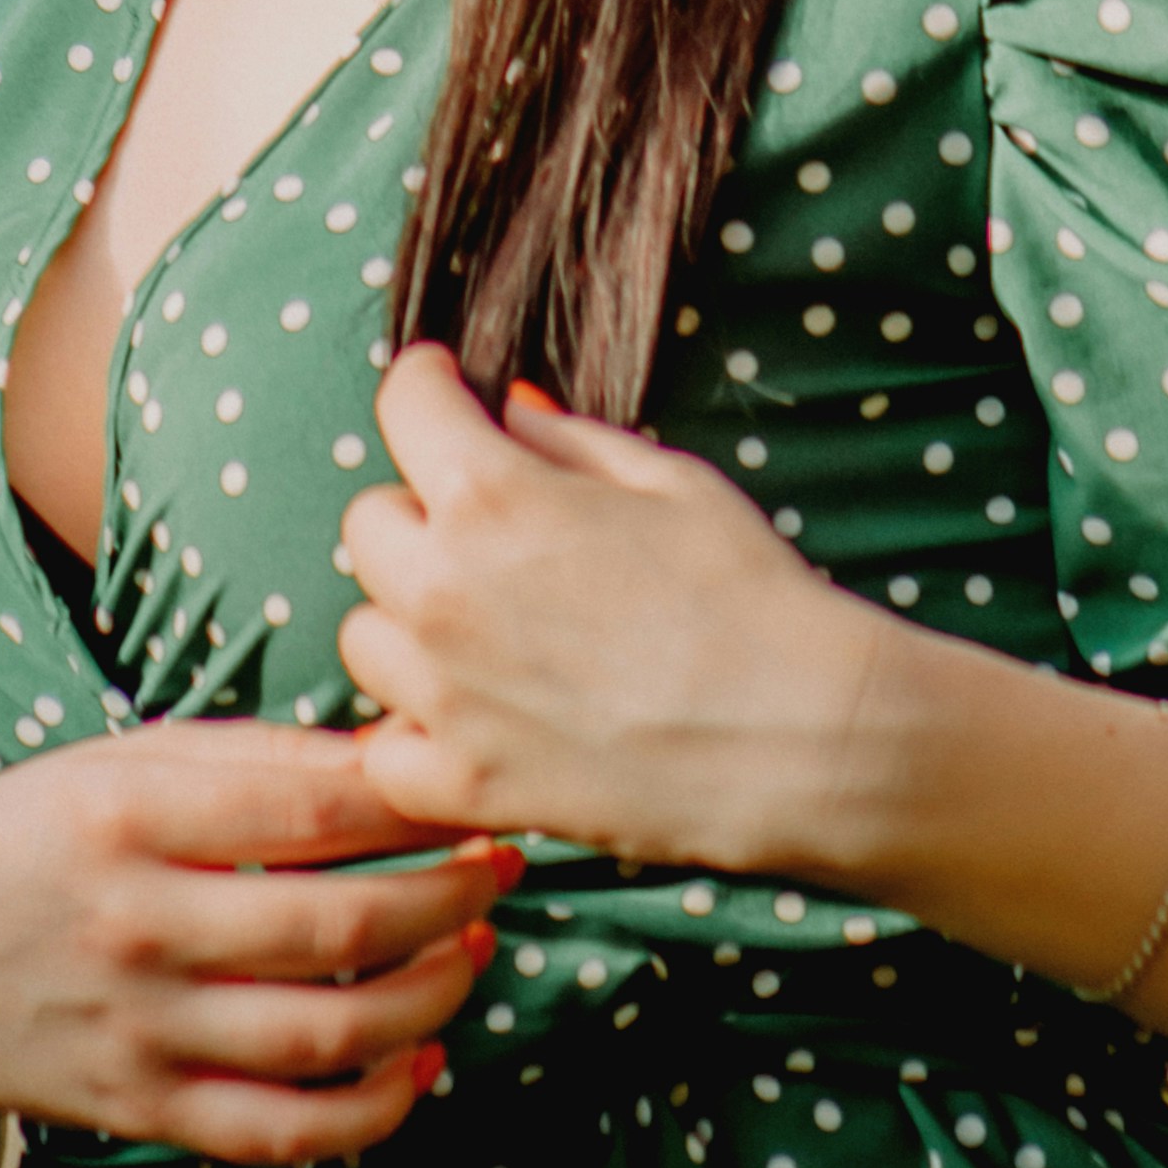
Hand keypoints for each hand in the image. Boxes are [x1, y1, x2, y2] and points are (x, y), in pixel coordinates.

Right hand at [0, 715, 511, 1167]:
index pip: (311, 804)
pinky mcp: (141, 1110)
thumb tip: (399, 758)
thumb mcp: (110, 764)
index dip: (417, 800)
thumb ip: (248, 762)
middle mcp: (133, 924)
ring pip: (332, 1029)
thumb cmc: (21, 844)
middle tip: (499, 865)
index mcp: (123, 811)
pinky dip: (376, 1107)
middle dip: (449, 893)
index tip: (475, 786)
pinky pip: (287, 1128)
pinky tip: (422, 1060)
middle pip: (341, 920)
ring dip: (433, 992)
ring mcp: (138, 1029)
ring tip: (471, 950)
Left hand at [333, 348, 906, 884]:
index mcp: (491, 496)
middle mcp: (442, 589)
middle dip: (420, 515)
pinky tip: (473, 724)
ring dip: (409, 624)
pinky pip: (386, 751)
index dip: (429, 385)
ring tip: (485, 636)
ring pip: (364, 635)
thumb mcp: (670, 481)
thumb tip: (507, 410)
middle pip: (369, 523)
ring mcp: (443, 694)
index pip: (404, 403)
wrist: (803, 737)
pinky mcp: (462, 782)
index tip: (446, 391)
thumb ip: (567, 439)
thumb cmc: (750, 597)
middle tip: (490, 537)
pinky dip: (417, 738)